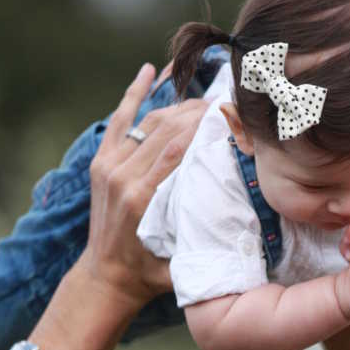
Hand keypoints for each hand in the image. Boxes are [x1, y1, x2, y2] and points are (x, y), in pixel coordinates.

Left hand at [78, 64, 206, 310]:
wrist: (105, 278)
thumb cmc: (152, 273)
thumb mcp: (185, 259)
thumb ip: (208, 236)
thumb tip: (248, 210)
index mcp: (142, 199)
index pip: (177, 147)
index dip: (204, 125)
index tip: (230, 113)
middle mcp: (122, 177)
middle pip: (164, 129)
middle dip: (197, 112)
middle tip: (226, 104)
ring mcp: (107, 167)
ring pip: (147, 122)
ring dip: (177, 106)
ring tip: (205, 101)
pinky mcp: (100, 162)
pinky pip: (119, 121)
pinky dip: (133, 94)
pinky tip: (147, 71)